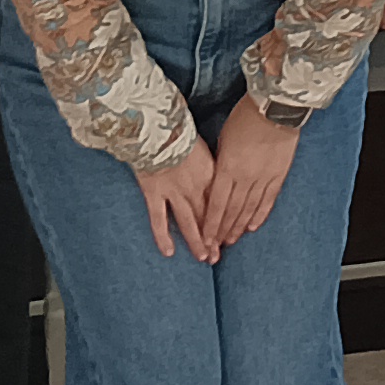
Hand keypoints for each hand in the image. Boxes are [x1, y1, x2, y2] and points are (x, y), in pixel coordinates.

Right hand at [134, 136, 220, 262]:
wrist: (157, 126)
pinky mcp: (154, 193)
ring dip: (196, 242)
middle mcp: (195, 187)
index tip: (229, 236)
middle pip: (207, 217)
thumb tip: (223, 173)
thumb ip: (212, 165)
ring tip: (202, 259)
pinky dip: (163, 237)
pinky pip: (159, 219)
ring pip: (188, 222)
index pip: (221, 204)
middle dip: (213, 238)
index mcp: (211, 174)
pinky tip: (169, 252)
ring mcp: (174, 192)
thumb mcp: (205, 147)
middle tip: (217, 256)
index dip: (225, 222)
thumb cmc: (181, 130)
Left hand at [205, 99, 303, 249]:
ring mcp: (263, 177)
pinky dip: (260, 214)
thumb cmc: (245, 117)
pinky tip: (253, 226)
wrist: (275, 107)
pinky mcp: (278, 174)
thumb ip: (220, 163)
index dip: (211, 224)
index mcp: (228, 167)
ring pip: (249, 209)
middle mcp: (245, 177)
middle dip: (222, 231)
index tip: (205, 239)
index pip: (217, 204)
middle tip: (216, 247)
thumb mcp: (224, 139)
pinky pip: (268, 200)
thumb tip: (216, 180)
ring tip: (231, 241)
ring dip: (238, 227)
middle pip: (232, 211)